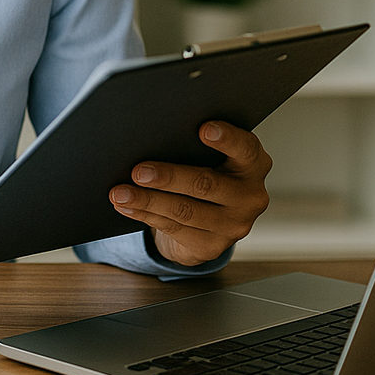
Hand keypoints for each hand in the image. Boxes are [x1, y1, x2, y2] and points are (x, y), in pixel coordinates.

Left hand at [109, 121, 271, 267]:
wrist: (205, 221)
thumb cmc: (202, 172)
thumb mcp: (206, 157)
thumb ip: (193, 146)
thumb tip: (151, 135)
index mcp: (253, 165)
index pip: (246, 148)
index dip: (227, 138)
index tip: (203, 129)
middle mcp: (250, 196)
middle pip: (206, 183)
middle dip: (168, 177)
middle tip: (138, 171)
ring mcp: (234, 225)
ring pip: (185, 210)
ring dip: (147, 200)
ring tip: (120, 192)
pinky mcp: (211, 246)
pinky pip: (173, 228)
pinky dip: (144, 214)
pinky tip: (126, 206)